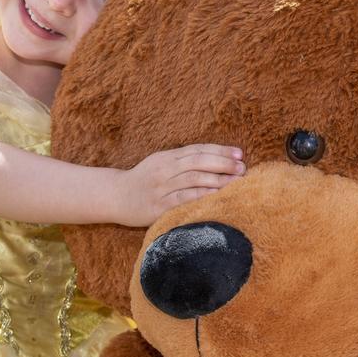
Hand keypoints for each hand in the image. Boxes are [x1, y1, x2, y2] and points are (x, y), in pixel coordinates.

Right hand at [116, 144, 243, 226]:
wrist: (114, 196)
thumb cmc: (144, 180)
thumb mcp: (161, 164)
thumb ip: (184, 161)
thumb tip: (217, 159)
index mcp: (167, 157)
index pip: (198, 150)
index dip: (220, 150)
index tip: (239, 153)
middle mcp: (165, 169)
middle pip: (199, 162)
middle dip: (223, 163)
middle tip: (242, 167)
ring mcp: (162, 187)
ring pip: (194, 179)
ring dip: (219, 180)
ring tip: (237, 181)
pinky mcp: (159, 206)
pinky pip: (184, 199)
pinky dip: (203, 197)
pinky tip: (218, 197)